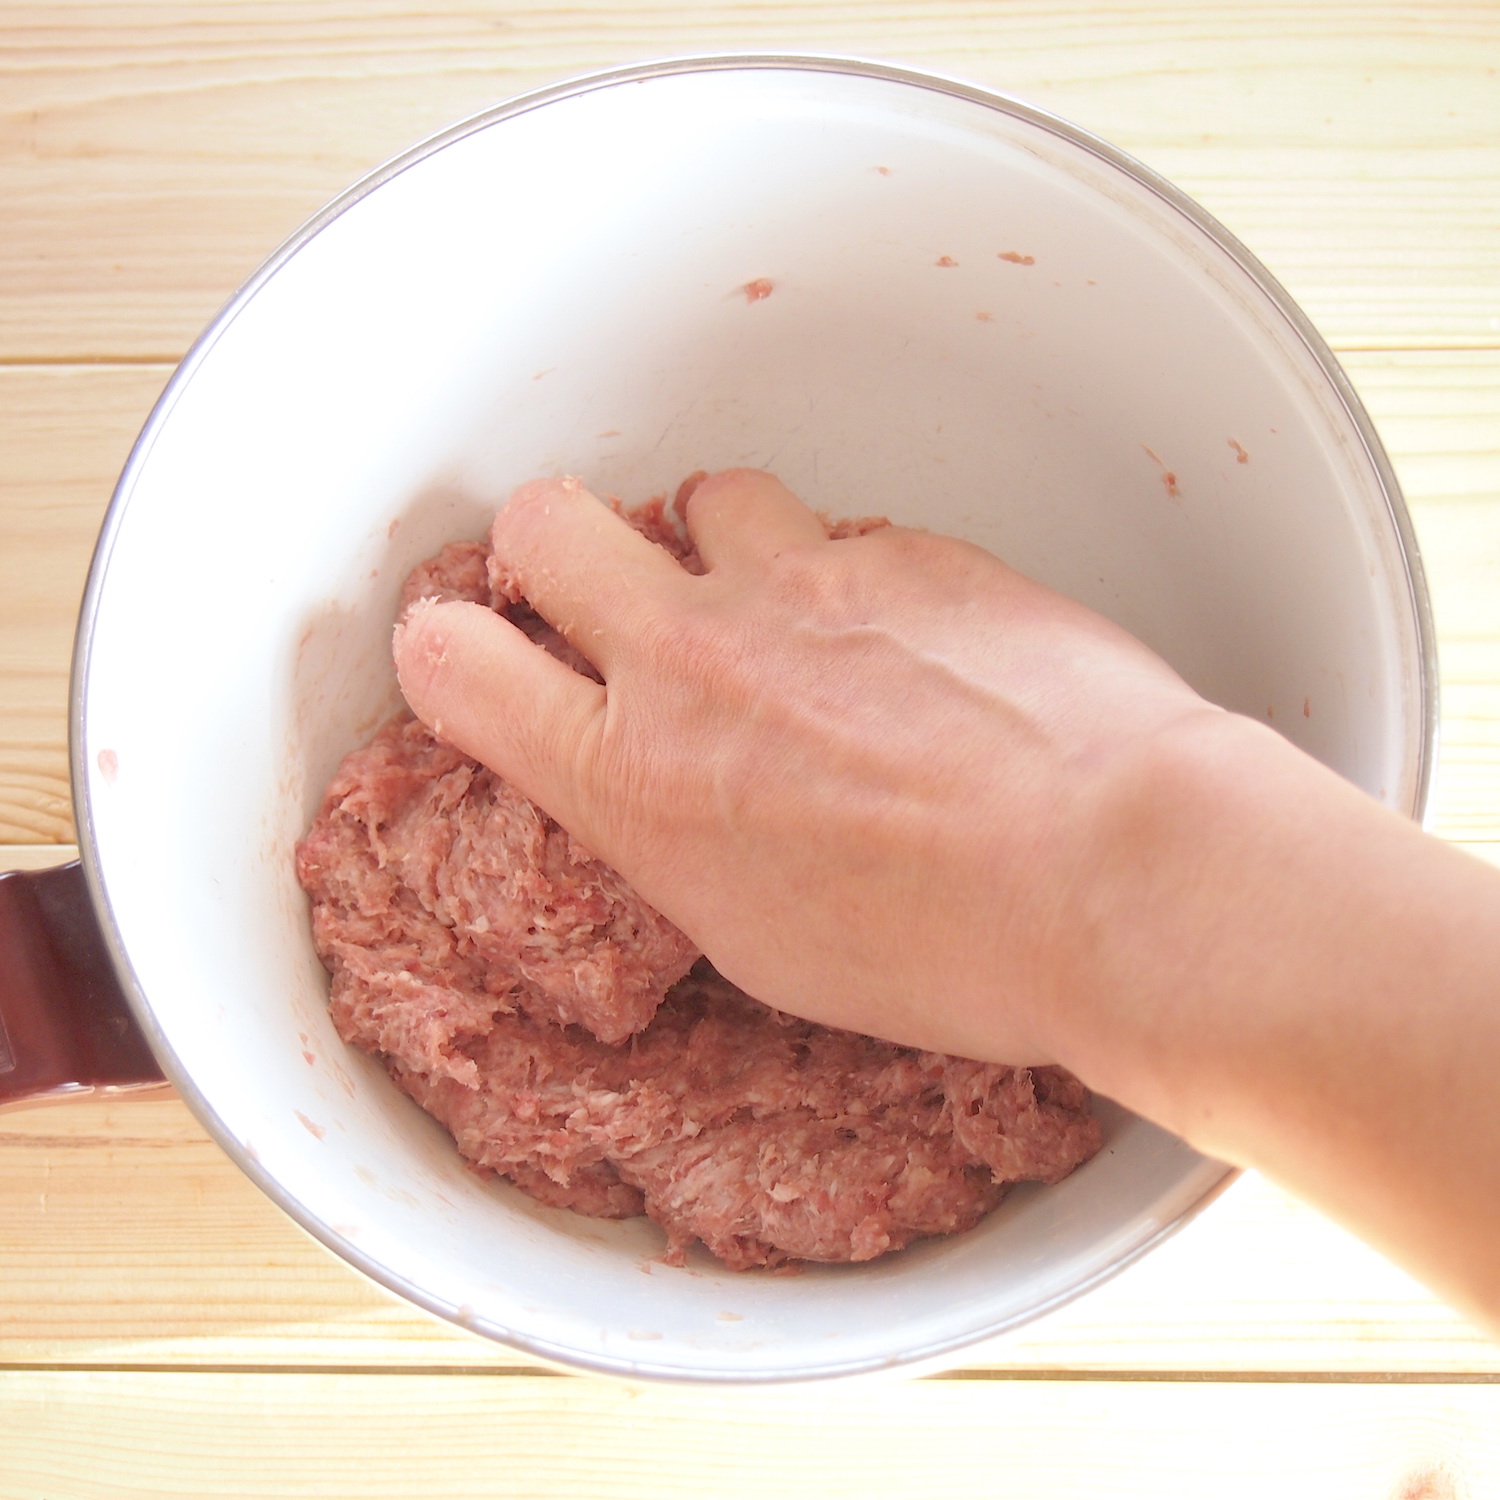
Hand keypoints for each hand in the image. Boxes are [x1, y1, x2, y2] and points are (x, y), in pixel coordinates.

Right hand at [393, 469, 1217, 1063]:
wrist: (1110, 873)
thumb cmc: (947, 948)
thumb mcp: (760, 940)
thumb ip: (679, 831)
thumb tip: (673, 786)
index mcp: (633, 777)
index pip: (456, 665)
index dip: (448, 649)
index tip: (467, 653)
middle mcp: (692, 657)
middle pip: (542, 522)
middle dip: (551, 548)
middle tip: (601, 589)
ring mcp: (797, 584)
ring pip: (702, 499)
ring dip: (722, 548)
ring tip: (790, 616)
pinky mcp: (901, 549)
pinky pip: (840, 532)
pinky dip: (851, 577)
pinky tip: (910, 644)